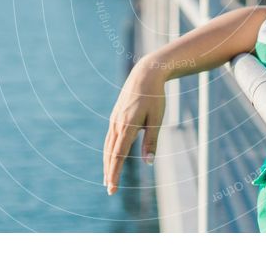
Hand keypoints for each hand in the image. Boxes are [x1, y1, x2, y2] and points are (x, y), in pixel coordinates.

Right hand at [103, 56, 165, 194]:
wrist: (145, 74)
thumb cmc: (155, 97)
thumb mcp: (157, 119)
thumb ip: (151, 141)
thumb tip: (148, 162)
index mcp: (128, 126)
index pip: (118, 155)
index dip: (115, 173)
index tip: (113, 188)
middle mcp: (117, 124)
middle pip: (110, 153)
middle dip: (109, 173)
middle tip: (110, 190)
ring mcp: (114, 120)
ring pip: (108, 146)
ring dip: (107, 163)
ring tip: (107, 179)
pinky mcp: (115, 116)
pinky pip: (109, 138)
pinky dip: (109, 151)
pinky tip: (110, 158)